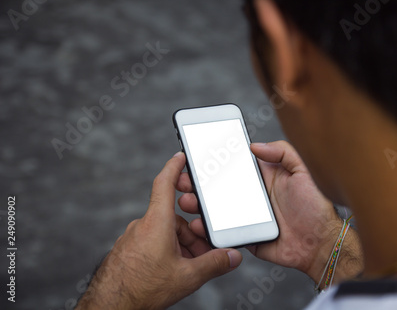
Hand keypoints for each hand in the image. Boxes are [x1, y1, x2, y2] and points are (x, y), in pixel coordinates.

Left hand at [76, 152, 242, 309]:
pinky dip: (167, 251)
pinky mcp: (129, 250)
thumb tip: (232, 257)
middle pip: (174, 217)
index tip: (181, 156)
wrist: (110, 307)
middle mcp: (143, 226)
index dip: (174, 166)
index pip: (165, 183)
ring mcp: (134, 238)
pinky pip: (154, 243)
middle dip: (192, 233)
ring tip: (188, 267)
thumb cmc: (141, 289)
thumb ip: (213, 264)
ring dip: (181, 245)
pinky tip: (173, 270)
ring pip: (165, 233)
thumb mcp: (186, 277)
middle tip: (203, 252)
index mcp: (157, 223)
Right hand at [179, 141, 362, 285]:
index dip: (214, 162)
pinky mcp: (244, 235)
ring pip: (215, 209)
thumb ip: (282, 152)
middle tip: (184, 180)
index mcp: (262, 177)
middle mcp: (250, 195)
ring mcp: (245, 216)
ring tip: (187, 200)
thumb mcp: (303, 172)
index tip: (196, 157)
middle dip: (198, 182)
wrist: (320, 244)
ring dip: (198, 204)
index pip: (232, 166)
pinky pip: (222, 232)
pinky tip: (197, 224)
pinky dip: (207, 229)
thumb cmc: (315, 206)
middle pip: (218, 187)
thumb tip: (254, 145)